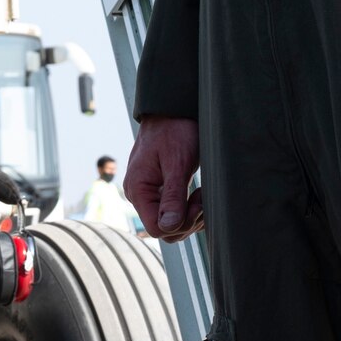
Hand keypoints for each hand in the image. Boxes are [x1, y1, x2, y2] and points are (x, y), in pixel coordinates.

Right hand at [125, 117, 203, 241]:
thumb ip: (173, 196)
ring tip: (202, 195)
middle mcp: (139, 194)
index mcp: (138, 189)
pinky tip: (198, 195)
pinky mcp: (158, 190)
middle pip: (164, 230)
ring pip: (170, 224)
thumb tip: (169, 227)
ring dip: (191, 217)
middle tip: (203, 198)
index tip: (197, 204)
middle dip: (188, 221)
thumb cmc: (174, 130)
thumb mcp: (177, 162)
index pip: (156, 228)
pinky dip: (189, 210)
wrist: (172, 110)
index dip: (180, 223)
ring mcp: (148, 193)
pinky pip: (172, 212)